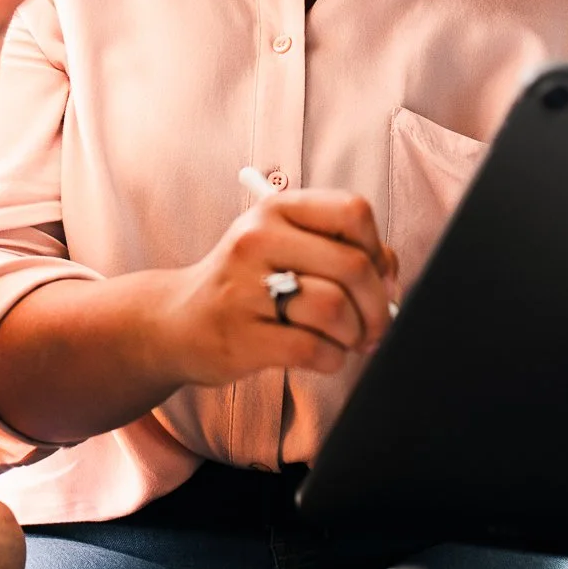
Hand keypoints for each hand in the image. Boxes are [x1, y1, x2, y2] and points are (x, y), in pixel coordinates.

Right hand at [156, 187, 399, 385]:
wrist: (177, 322)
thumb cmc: (247, 284)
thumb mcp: (285, 248)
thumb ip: (339, 249)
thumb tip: (391, 276)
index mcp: (275, 209)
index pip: (353, 212)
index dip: (378, 249)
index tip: (377, 277)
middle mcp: (257, 239)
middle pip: (353, 265)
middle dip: (378, 306)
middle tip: (377, 327)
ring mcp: (245, 288)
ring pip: (335, 309)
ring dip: (354, 335)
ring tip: (344, 341)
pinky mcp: (241, 336)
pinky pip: (313, 349)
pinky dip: (331, 359)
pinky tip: (322, 356)